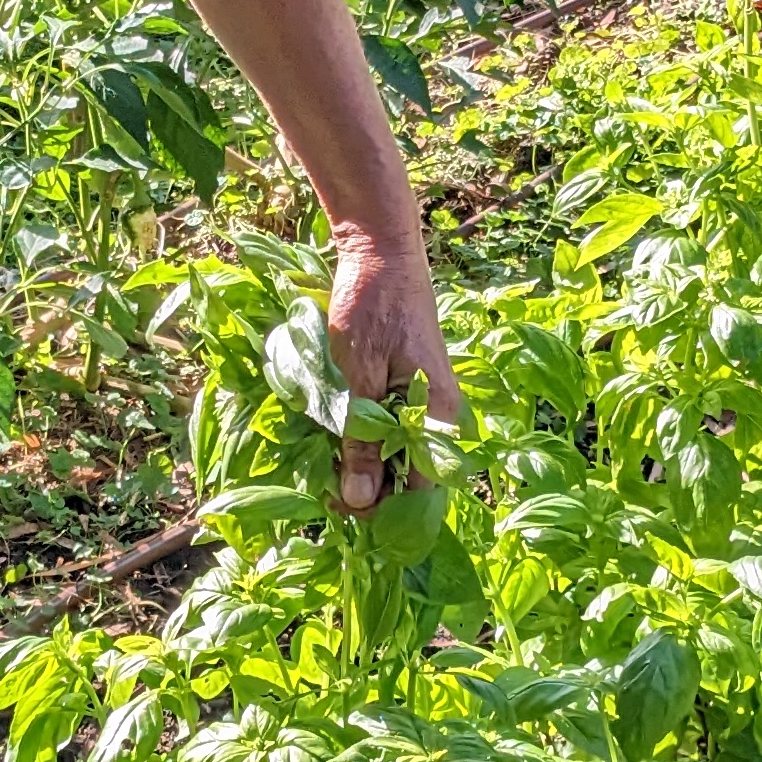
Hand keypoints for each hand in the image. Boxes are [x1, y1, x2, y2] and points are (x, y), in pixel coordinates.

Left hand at [325, 219, 459, 513]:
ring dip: (362, 465)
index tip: (341, 508)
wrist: (381, 251)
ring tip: (325, 463)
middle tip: (324, 488)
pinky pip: (389, 431)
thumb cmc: (372, 306)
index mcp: (437, 414)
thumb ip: (360, 439)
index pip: (421, 489)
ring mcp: (422, 402)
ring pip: (396, 455)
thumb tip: (361, 501)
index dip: (384, 510)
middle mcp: (437, 414)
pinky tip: (335, 437)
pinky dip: (362, 439)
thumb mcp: (357, 375)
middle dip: (369, 489)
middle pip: (409, 476)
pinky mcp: (405, 390)